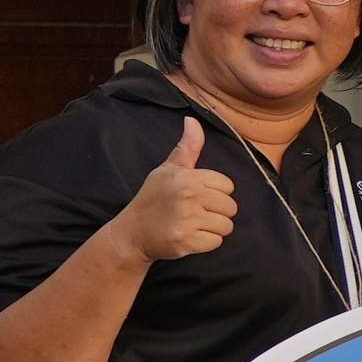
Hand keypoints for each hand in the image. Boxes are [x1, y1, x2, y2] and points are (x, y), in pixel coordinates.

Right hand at [113, 117, 237, 266]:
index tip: (196, 196)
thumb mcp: (168, 169)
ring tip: (192, 224)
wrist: (131, 233)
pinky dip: (206, 242)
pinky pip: (217, 242)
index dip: (215, 192)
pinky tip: (189, 236)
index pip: (227, 186)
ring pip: (226, 226)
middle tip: (194, 213)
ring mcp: (187, 221)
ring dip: (213, 228)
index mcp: (187, 178)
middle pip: (230, 207)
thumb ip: (187, 147)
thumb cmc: (153, 198)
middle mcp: (188, 197)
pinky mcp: (186, 242)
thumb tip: (192, 119)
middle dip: (216, 211)